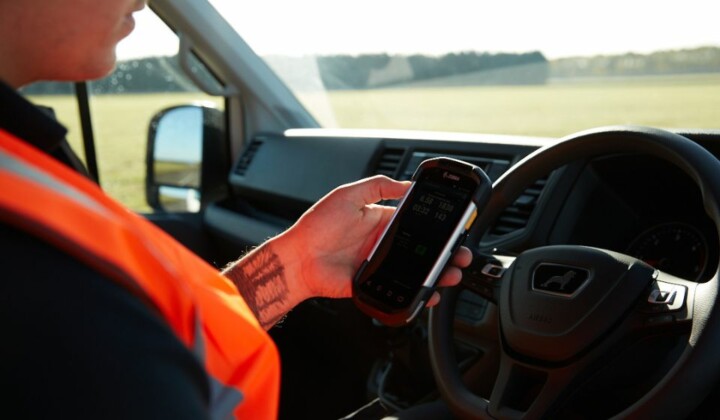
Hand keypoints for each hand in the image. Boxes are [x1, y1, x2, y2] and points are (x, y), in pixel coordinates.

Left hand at [276, 175, 472, 304]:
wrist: (297, 259)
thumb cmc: (316, 226)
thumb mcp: (347, 195)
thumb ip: (378, 186)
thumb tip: (406, 184)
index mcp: (379, 221)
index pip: (415, 222)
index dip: (435, 226)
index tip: (453, 228)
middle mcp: (382, 243)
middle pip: (422, 249)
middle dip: (445, 252)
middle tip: (461, 254)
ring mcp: (379, 265)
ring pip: (416, 270)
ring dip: (437, 273)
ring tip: (453, 273)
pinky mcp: (373, 284)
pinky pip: (400, 290)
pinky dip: (418, 293)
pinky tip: (431, 293)